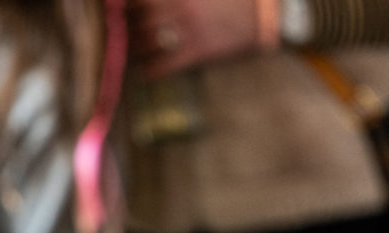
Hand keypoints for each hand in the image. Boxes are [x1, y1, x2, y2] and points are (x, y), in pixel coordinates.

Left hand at [128, 0, 269, 78]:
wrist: (264, 13)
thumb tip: (152, 2)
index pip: (141, 0)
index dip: (128, 5)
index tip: (124, 8)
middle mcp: (179, 9)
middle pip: (138, 20)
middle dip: (127, 25)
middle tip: (124, 29)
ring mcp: (187, 32)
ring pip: (145, 43)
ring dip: (134, 47)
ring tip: (132, 49)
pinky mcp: (197, 53)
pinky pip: (163, 65)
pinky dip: (151, 69)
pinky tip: (147, 70)